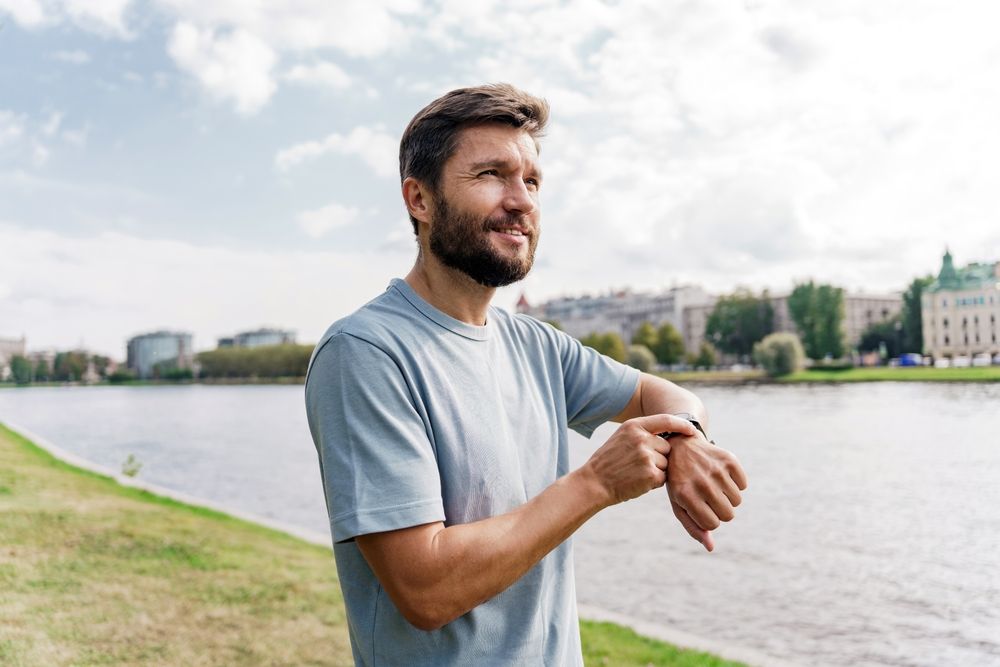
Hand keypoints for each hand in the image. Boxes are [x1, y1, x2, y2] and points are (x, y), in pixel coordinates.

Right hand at [584, 414, 697, 506]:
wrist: (593, 483)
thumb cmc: (608, 462)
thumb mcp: (621, 438)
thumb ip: (642, 434)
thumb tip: (668, 436)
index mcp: (634, 426)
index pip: (666, 420)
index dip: (682, 424)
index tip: (693, 430)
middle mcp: (641, 438)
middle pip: (667, 447)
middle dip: (659, 457)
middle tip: (638, 465)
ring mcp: (646, 456)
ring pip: (666, 464)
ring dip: (657, 471)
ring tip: (635, 473)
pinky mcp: (650, 474)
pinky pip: (663, 478)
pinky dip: (654, 483)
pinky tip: (638, 482)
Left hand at [666, 433, 746, 551]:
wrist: (681, 447)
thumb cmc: (680, 482)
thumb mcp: (679, 504)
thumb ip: (693, 527)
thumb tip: (711, 547)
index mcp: (686, 495)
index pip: (713, 524)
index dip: (710, 520)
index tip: (702, 509)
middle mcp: (702, 482)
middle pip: (728, 515)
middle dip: (720, 510)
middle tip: (709, 498)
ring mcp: (716, 470)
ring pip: (737, 501)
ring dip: (728, 497)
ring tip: (714, 485)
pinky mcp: (729, 459)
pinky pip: (743, 485)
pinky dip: (735, 483)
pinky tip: (721, 475)